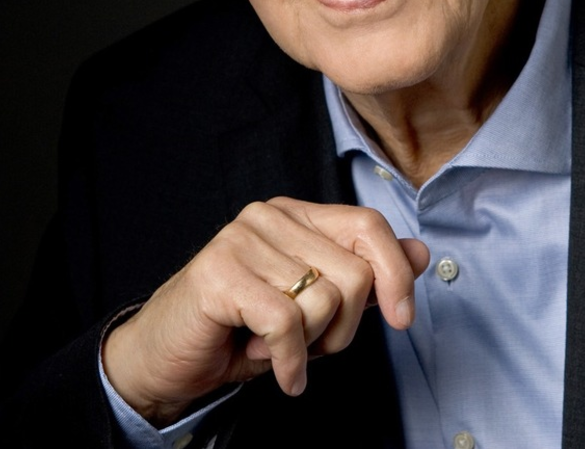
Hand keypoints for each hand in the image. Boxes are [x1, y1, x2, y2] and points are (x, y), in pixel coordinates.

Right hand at [100, 198, 428, 425]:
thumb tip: (421, 253)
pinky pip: (286, 323)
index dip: (396, 273)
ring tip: (278, 348)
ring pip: (323, 300)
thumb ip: (366, 278)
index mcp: (296, 215)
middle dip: (345, 328)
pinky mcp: (219, 273)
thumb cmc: (239, 332)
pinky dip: (289, 361)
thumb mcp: (315, 307)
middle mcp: (270, 216)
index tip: (403, 319)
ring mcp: (241, 239)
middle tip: (311, 346)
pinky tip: (276, 370)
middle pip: (354, 272)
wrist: (164, 360)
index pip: (368, 225)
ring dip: (311, 346)